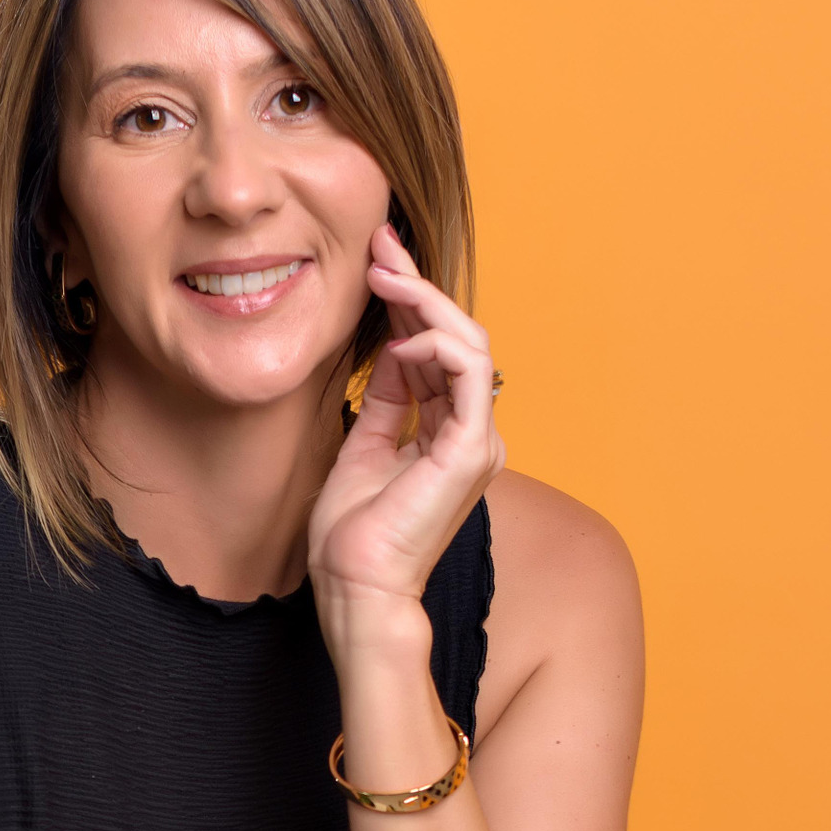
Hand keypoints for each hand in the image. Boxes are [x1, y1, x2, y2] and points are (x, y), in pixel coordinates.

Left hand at [307, 222, 505, 622]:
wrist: (356, 587)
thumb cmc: (353, 535)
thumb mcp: (363, 444)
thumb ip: (387, 397)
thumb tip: (391, 345)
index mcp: (448, 433)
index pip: (436, 350)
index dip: (408, 301)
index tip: (376, 259)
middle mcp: (470, 433)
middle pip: (454, 337)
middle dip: (416, 283)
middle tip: (379, 243)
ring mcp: (476, 441)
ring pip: (469, 343)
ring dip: (426, 300)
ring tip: (384, 273)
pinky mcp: (469, 449)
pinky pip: (468, 372)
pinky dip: (437, 343)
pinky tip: (400, 337)